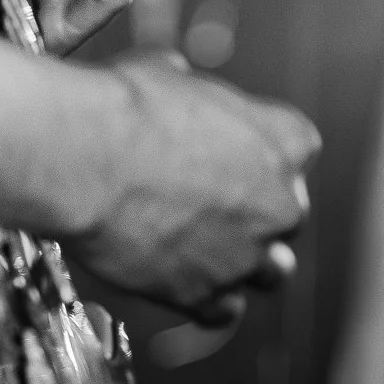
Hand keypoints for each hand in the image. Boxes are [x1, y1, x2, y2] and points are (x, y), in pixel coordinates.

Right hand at [69, 51, 316, 321]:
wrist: (84, 159)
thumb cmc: (123, 108)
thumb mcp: (169, 72)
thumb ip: (193, 92)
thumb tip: (177, 85)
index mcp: (284, 138)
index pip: (300, 151)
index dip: (263, 155)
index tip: (235, 156)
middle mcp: (279, 202)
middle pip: (288, 216)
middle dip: (258, 212)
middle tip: (213, 204)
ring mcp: (246, 255)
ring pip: (271, 272)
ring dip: (245, 261)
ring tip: (205, 249)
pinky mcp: (205, 295)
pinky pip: (224, 310)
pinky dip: (206, 297)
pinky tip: (180, 278)